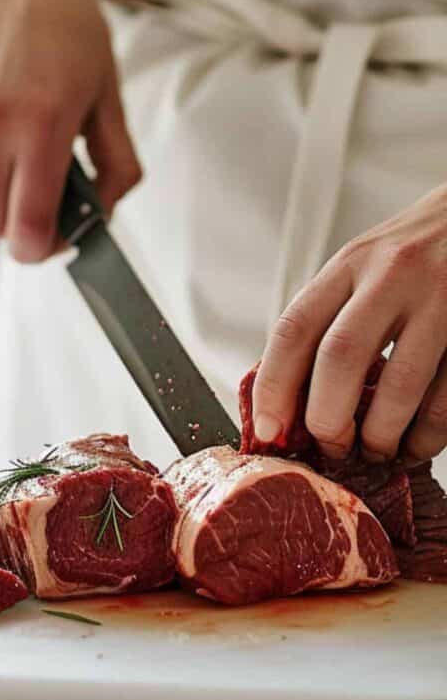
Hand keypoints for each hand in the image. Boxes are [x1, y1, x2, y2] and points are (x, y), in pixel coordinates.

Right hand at [0, 0, 139, 261]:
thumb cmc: (72, 40)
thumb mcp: (110, 101)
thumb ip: (117, 169)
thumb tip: (101, 221)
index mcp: (43, 123)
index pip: (25, 225)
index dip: (39, 250)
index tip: (51, 242)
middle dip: (12, 229)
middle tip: (36, 208)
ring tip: (15, 160)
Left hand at [253, 184, 446, 461]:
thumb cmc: (420, 248)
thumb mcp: (367, 262)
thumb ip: (332, 313)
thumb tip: (291, 393)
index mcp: (351, 263)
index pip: (295, 328)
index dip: (273, 386)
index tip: (269, 429)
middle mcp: (391, 275)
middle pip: (340, 357)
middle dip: (328, 418)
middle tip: (330, 446)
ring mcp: (439, 298)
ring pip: (401, 385)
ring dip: (381, 434)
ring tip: (375, 451)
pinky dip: (428, 434)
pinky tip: (417, 445)